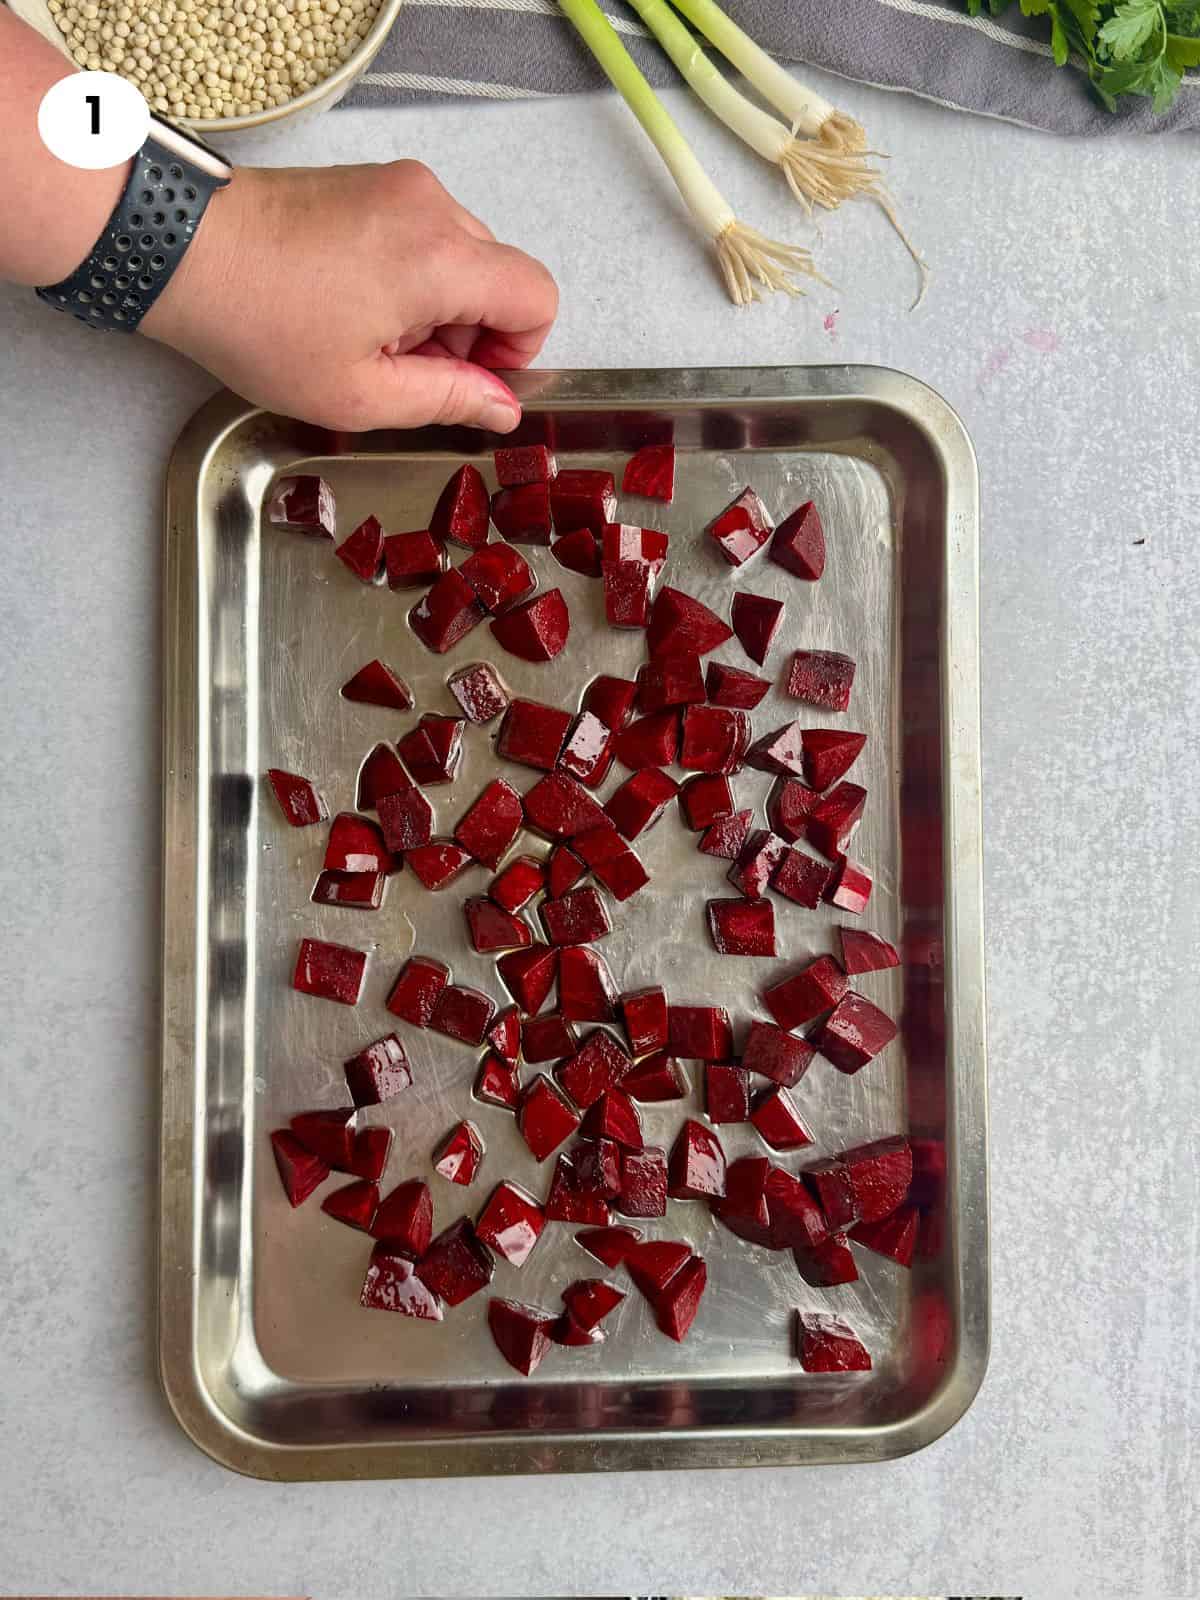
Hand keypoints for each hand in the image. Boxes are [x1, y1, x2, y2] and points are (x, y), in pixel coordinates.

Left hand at [142, 160, 557, 432]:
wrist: (180, 249)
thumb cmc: (257, 321)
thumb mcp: (361, 394)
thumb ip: (449, 400)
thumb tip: (501, 407)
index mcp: (441, 259)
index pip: (537, 297)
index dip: (518, 351)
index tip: (471, 380)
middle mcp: (431, 207)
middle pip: (498, 277)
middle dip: (468, 334)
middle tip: (402, 370)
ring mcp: (398, 186)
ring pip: (460, 257)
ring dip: (434, 308)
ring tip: (366, 337)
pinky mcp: (368, 182)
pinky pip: (420, 235)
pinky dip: (405, 277)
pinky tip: (349, 305)